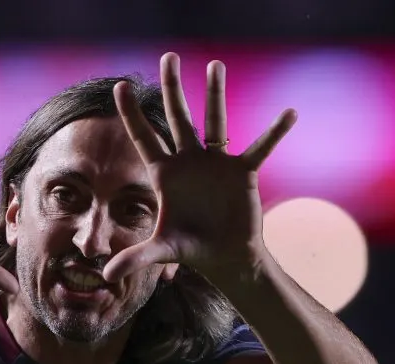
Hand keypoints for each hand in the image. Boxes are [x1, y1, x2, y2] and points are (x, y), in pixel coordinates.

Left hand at [103, 53, 296, 287]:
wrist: (224, 257)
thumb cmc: (191, 250)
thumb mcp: (161, 252)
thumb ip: (135, 258)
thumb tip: (105, 276)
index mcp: (165, 174)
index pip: (144, 137)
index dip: (131, 113)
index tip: (119, 85)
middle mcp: (189, 161)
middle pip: (177, 117)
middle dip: (171, 88)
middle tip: (167, 57)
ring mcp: (216, 163)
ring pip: (215, 121)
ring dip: (215, 94)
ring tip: (215, 65)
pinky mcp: (242, 172)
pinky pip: (260, 147)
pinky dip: (274, 133)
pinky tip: (289, 113)